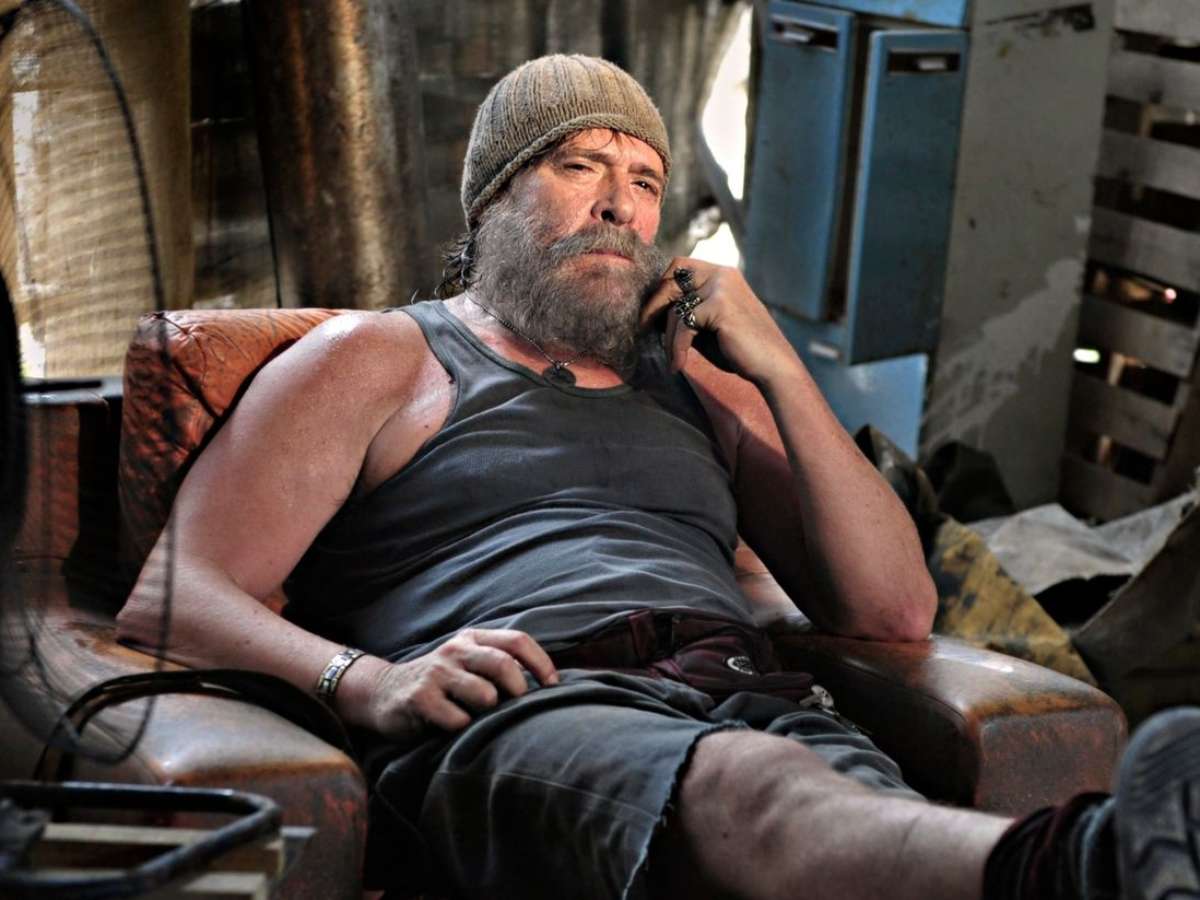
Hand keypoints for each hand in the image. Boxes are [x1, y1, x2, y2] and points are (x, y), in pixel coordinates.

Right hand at [362, 628, 558, 742]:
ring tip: (480, 718)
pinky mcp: (420, 698)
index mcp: (472, 639)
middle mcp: (455, 650)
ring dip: (490, 712)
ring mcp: (437, 673)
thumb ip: (498, 665)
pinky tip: (455, 728)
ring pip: (484, 694)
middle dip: (518, 690)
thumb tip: (547, 685)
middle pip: (503, 664)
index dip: (541, 663)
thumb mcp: (466, 663)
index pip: (517, 641)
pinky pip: (457, 719)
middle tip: (517, 708)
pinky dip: (464, 729)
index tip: (553, 687)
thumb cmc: (439, 683)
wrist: (382, 692)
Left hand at [639, 258, 799, 384]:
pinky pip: (683, 326)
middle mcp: (722, 274)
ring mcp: (721, 287)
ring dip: (668, 338)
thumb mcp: (708, 326)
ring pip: (675, 308)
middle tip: (643, 330)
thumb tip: (651, 313)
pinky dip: (677, 348)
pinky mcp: (719, 305)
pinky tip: (678, 365)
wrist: (772, 367)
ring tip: (673, 360)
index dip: (661, 288)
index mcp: (722, 274)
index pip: (679, 266)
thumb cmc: (740, 350)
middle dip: (654, 307)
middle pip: (671, 280)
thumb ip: (687, 313)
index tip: (651, 315)